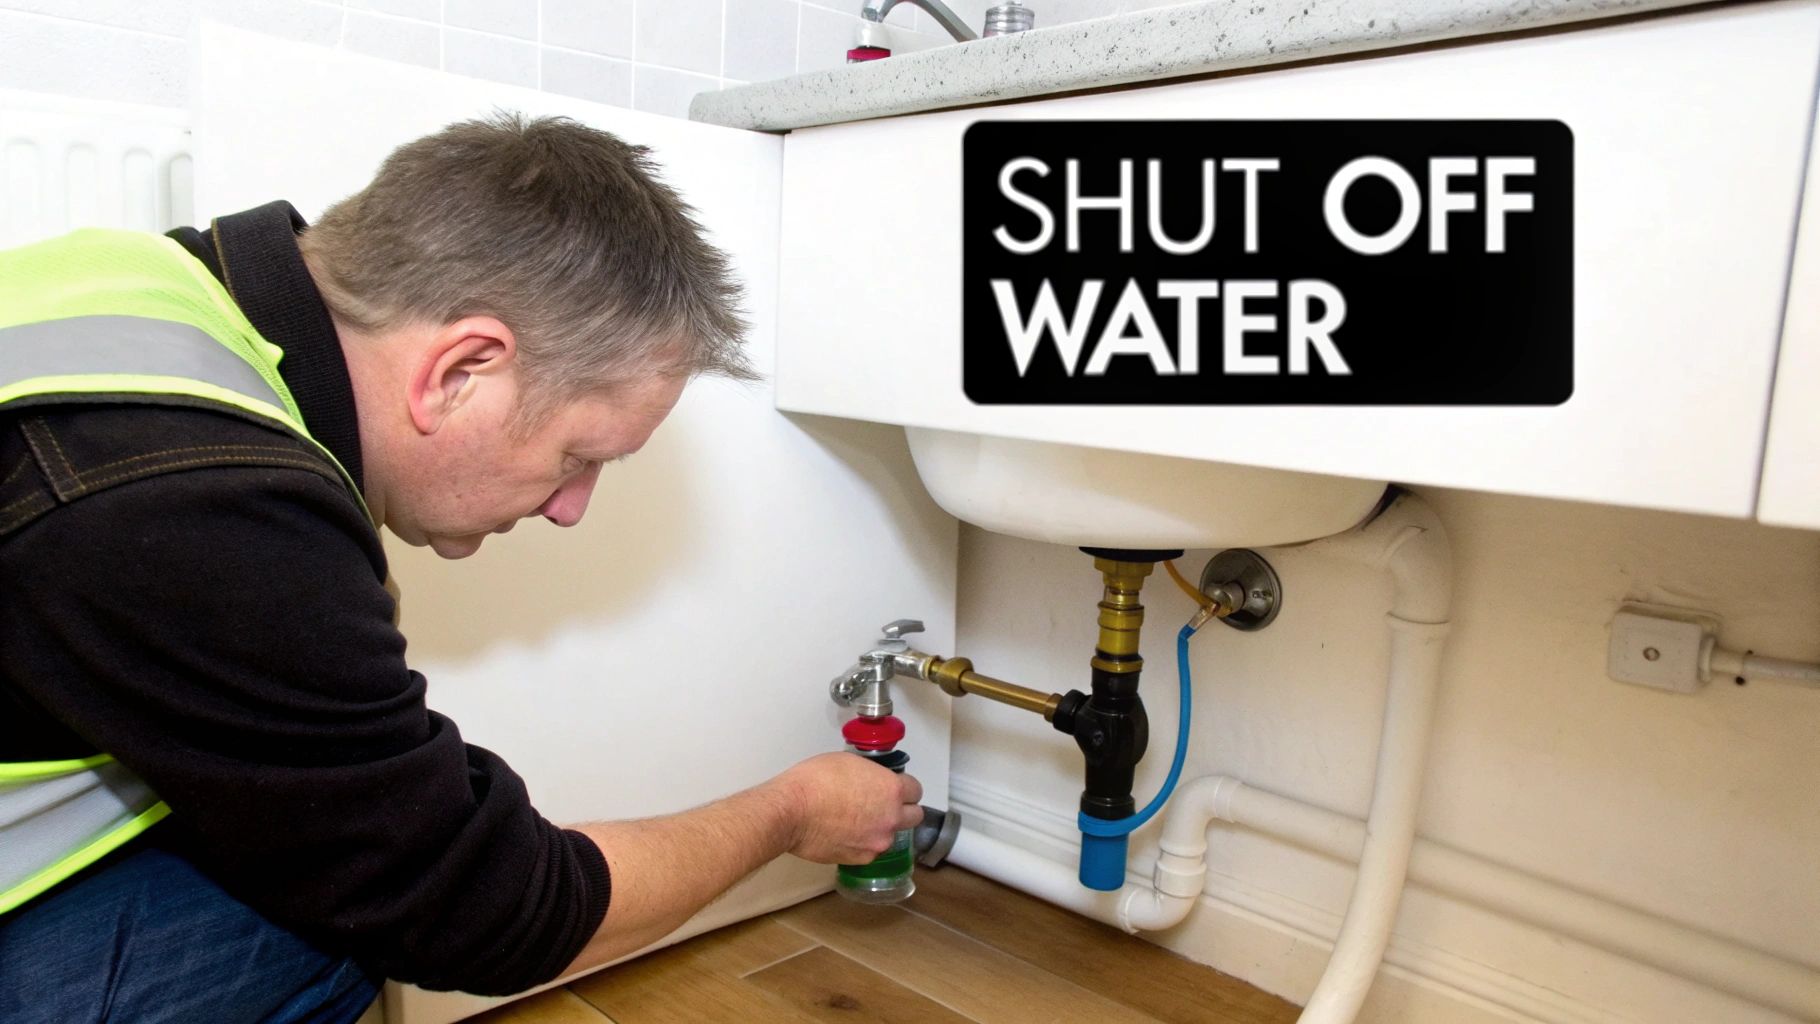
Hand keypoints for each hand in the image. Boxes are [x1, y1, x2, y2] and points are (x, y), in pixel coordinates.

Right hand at [772, 752, 923, 863]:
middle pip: (914, 816)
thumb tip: (873, 783)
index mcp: (892, 789)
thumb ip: (871, 775)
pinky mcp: (861, 859)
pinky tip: (845, 834)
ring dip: (881, 828)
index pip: (916, 790)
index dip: (904, 787)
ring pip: (891, 835)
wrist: (791, 812)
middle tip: (882, 805)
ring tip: (857, 821)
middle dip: (902, 810)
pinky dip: (863, 843)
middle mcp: (891, 818)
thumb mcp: (848, 762)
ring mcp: (878, 842)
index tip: (892, 787)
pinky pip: (871, 850)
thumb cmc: (815, 780)